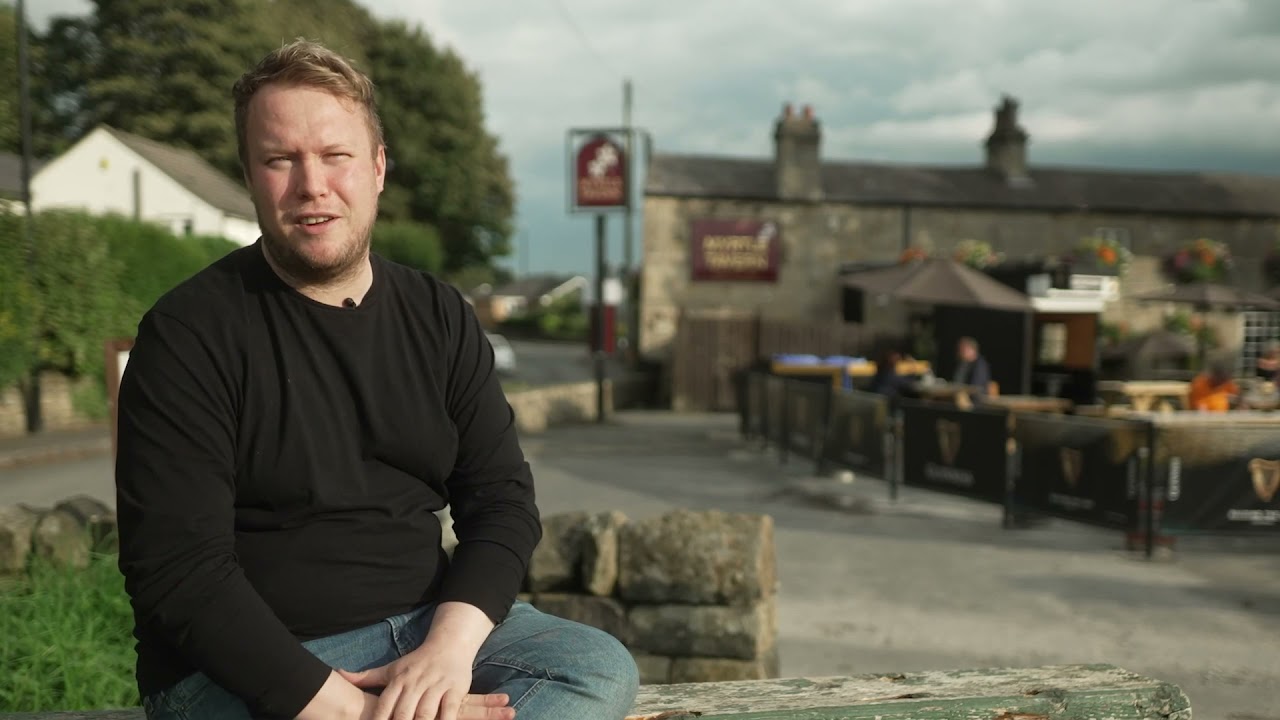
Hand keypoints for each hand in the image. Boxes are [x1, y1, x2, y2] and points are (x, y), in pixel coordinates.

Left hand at [340, 647, 512, 719]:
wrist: (449, 644)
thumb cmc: (417, 662)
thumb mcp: (392, 668)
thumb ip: (366, 676)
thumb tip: (339, 675)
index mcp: (399, 681)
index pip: (384, 707)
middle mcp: (416, 684)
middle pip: (404, 714)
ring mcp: (436, 687)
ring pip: (425, 714)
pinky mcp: (455, 690)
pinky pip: (449, 711)